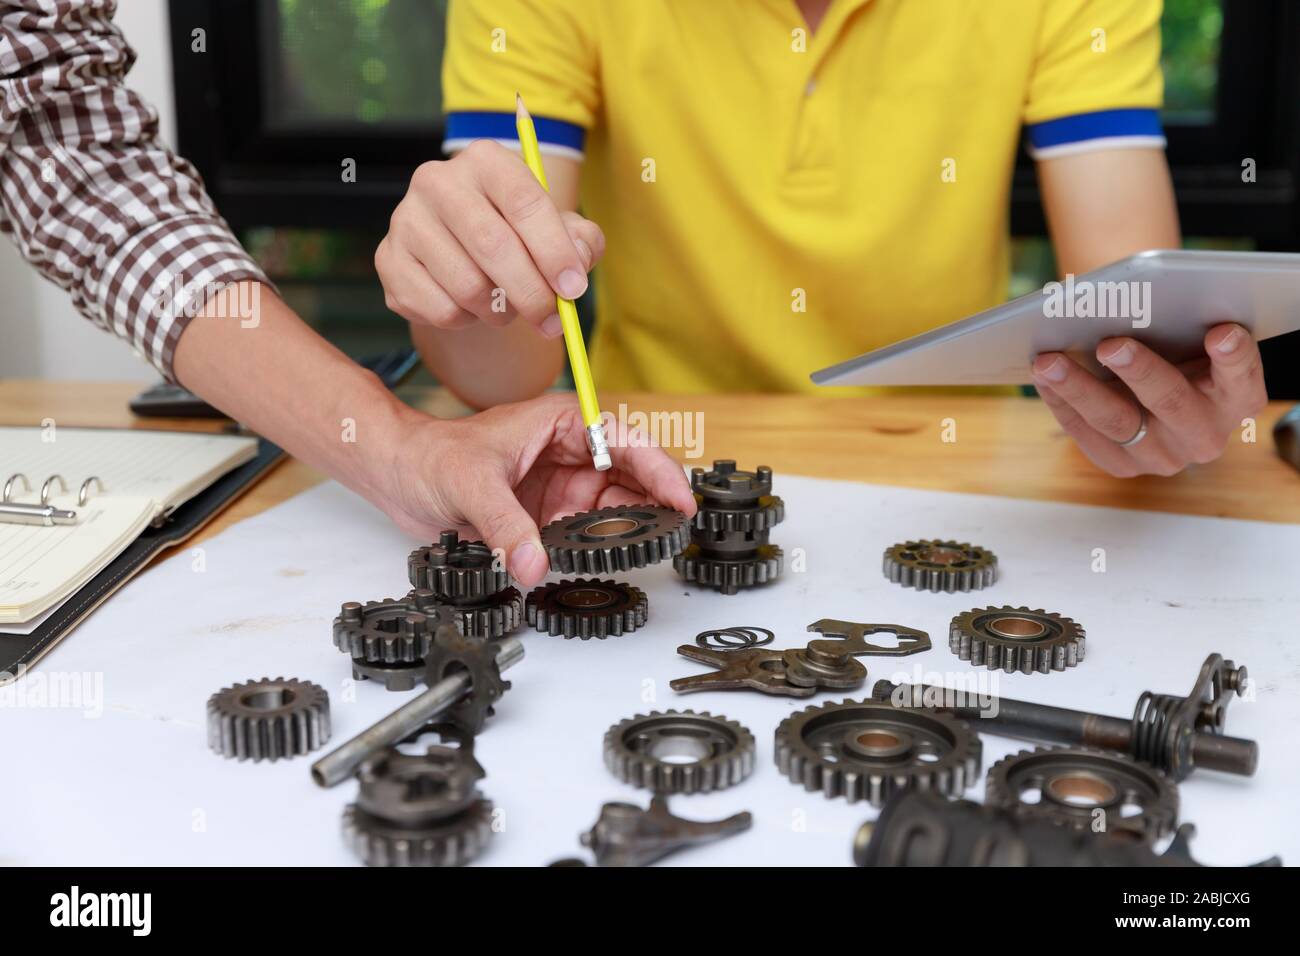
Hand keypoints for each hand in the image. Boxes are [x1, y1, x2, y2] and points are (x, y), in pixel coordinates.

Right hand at [375, 141, 603, 338]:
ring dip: (500, 311)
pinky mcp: (389, 261)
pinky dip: (468, 321)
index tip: (573, 289)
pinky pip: (440, 309)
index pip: (523, 202)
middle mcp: (437, 181)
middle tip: (554, 322)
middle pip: (492, 245)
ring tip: (509, 306)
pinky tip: (473, 306)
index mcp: (485, 161)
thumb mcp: (561, 230)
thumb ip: (580, 242)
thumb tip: (574, 267)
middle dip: (532, 293)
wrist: (464, 250)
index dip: (553, 251)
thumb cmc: (520, 236)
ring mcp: (406, 220)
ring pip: (466, 286)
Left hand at [383, 393, 695, 586]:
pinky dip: (597, 548)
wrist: (400, 476)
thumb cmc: (433, 457)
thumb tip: (533, 566)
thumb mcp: (472, 485)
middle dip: (653, 504)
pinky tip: (603, 560)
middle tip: (670, 535)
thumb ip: (506, 526)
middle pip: (632, 477)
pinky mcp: (549, 517)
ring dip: (626, 530)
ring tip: (640, 552)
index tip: (680, 500)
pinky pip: (586, 534)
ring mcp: (563, 487)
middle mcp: (571, 453)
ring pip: (614, 509)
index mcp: (562, 422)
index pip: (626, 440)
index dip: (659, 469)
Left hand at [1032, 323, 1265, 476]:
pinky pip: (1086, 435)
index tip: (1221, 332)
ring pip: (1117, 422)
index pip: (1242, 376)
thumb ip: (1184, 325)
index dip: (1233, 356)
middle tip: (1110, 344)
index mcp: (1237, 398)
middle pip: (1171, 402)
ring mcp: (1164, 456)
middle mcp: (1205, 434)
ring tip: (1049, 360)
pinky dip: (1061, 402)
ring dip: (1079, 388)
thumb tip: (1135, 302)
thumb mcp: (1191, 340)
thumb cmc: (1177, 352)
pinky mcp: (1125, 466)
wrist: (1155, 392)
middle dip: (1139, 371)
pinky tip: (1042, 377)